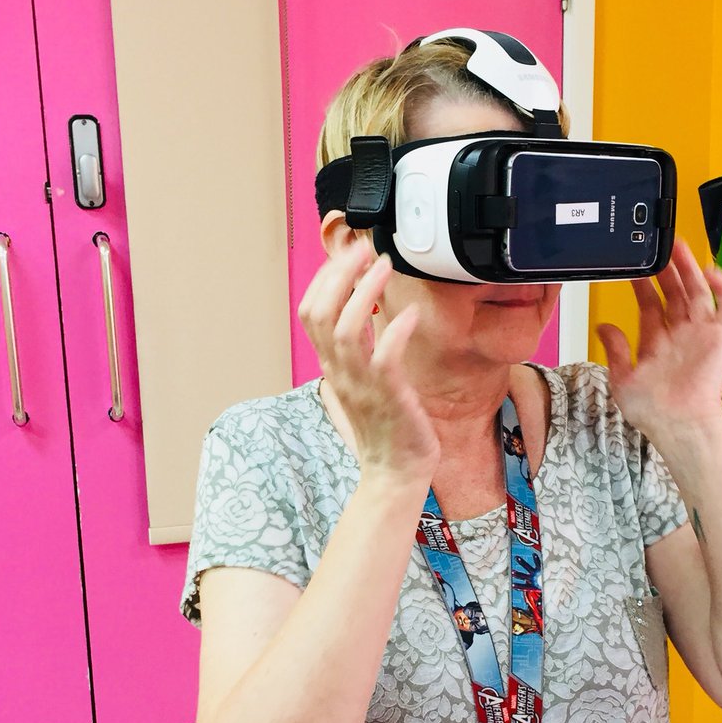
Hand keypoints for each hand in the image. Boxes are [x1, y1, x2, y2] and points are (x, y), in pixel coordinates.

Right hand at [298, 239, 439, 486]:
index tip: (347, 253)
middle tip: (364, 249)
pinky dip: (396, 330)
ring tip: (385, 268)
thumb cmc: (388, 425)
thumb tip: (366, 309)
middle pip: (321, 313)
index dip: (324, 278)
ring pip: (347, 329)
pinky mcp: (389, 397)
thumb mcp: (365, 380)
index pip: (310, 312)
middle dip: (339, 273)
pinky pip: (385, 357)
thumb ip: (361, 348)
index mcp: (333, 366)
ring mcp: (362, 385)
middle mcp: (340, 372)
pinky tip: (410, 314)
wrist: (395, 473)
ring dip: (365, 292)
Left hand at [596, 238, 721, 435]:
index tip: (634, 266)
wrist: (679, 424)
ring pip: (697, 291)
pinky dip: (721, 287)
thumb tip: (603, 326)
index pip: (650, 305)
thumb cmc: (651, 410)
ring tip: (679, 245)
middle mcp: (679, 334)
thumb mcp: (623, 379)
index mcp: (656, 342)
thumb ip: (616, 350)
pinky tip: (708, 270)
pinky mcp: (721, 336)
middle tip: (657, 245)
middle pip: (674, 292)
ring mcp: (701, 333)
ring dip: (689, 269)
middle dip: (666, 269)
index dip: (643, 285)